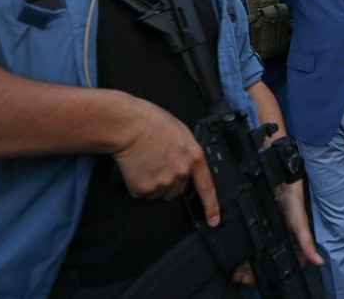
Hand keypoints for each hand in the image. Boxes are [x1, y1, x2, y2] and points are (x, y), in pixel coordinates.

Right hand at [112, 99, 219, 226]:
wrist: (129, 126)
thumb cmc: (152, 122)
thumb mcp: (181, 133)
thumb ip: (188, 152)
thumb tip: (187, 163)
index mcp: (194, 157)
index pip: (207, 188)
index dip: (211, 207)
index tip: (214, 221)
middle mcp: (181, 173)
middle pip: (177, 191)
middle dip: (169, 182)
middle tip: (158, 163)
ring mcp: (163, 182)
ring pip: (159, 194)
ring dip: (153, 184)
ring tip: (146, 163)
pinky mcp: (144, 188)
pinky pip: (142, 194)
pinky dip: (138, 185)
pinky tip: (136, 168)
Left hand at [229, 181, 325, 284]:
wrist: (282, 184)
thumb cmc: (294, 203)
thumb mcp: (300, 223)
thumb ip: (307, 242)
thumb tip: (318, 261)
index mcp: (292, 247)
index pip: (282, 267)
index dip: (269, 276)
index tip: (253, 280)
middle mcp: (281, 244)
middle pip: (266, 264)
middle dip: (252, 273)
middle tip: (239, 276)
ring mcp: (270, 238)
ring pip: (257, 257)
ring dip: (246, 266)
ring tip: (234, 270)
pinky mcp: (261, 231)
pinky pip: (251, 246)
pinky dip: (243, 253)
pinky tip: (235, 257)